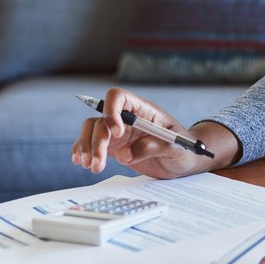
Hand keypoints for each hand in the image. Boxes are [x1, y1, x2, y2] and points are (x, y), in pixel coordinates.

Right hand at [72, 88, 217, 178]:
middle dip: (96, 140)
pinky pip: (91, 143)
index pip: (118, 97)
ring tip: (91, 166)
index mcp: (142, 110)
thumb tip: (125, 154)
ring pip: (92, 130)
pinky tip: (80, 161)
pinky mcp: (113, 147)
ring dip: (86, 147)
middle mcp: (126, 118)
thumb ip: (153, 147)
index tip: (116, 132)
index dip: (111, 110)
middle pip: (101, 119)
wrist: (183, 162)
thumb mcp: (176, 147)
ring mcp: (118, 132)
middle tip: (98, 162)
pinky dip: (82, 150)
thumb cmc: (184, 148)